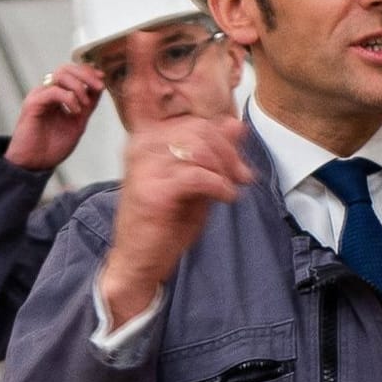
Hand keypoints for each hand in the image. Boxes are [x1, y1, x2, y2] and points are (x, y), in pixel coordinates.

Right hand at [6, 63, 105, 170]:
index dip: (89, 72)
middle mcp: (46, 92)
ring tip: (84, 105)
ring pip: (60, 75)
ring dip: (78, 87)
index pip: (72, 72)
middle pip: (66, 68)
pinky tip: (75, 111)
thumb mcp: (78, 122)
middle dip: (86, 75)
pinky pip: (53, 91)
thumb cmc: (53, 146)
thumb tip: (100, 87)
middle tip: (99, 87)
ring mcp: (39, 96)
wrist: (35, 163)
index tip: (103, 79)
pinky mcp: (33, 104)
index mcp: (57, 95)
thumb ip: (88, 105)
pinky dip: (69, 98)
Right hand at [99, 116, 251, 324]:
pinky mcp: (152, 190)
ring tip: (229, 189)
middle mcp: (142, 147)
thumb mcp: (198, 180)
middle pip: (200, 131)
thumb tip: (237, 125)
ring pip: (199, 150)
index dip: (225, 140)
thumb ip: (215, 153)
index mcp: (149, 139)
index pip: (196, 122)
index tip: (240, 165)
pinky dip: (218, 185)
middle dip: (229, 154)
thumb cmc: (166, 222)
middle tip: (242, 178)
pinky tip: (224, 198)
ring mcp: (144, 166)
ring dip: (224, 170)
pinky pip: (196, 175)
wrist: (140, 260)